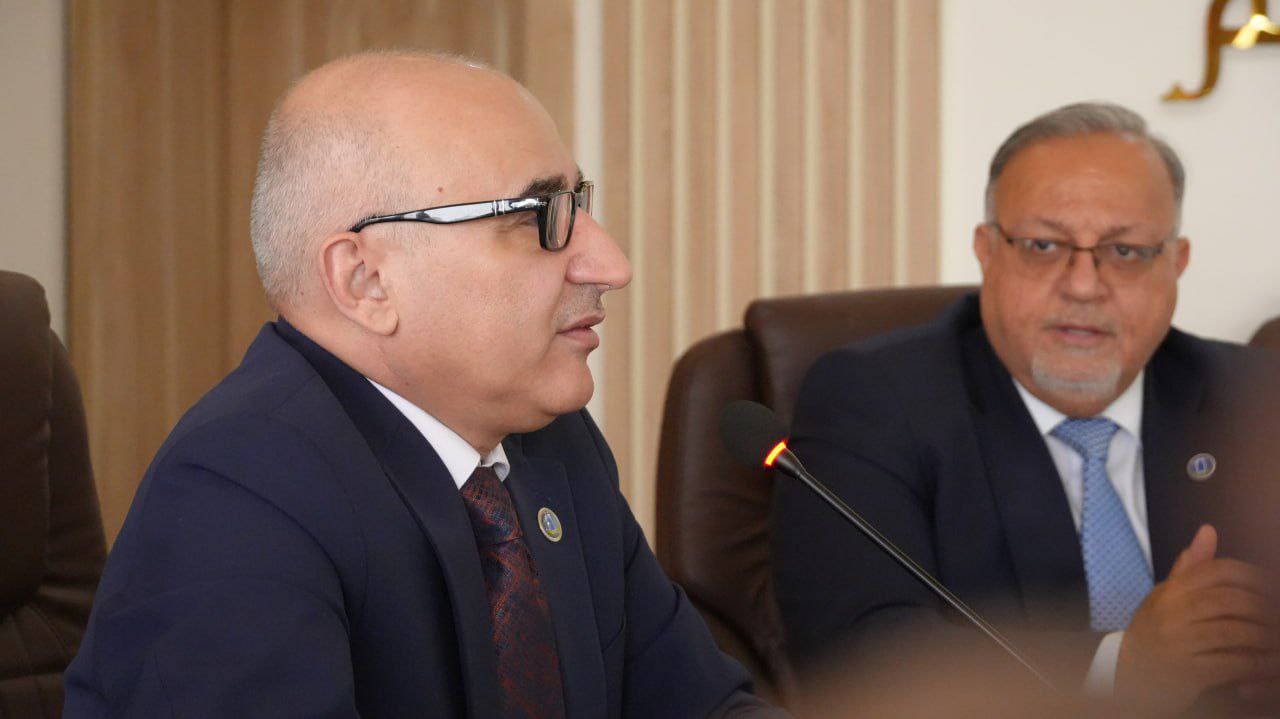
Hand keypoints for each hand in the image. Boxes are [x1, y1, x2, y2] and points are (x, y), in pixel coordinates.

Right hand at [1116, 525, 1279, 713]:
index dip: (1251, 575)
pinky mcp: (1188, 672)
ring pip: (1234, 632)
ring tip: (1275, 635)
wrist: (1129, 677)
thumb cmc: (1153, 634)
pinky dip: (1256, 663)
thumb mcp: (1165, 596)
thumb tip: (1209, 531)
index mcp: (1170, 591)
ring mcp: (1178, 643)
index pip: (1216, 571)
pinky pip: (1232, 664)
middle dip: (1264, 606)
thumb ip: (1190, 567)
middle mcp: (1170, 613)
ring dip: (1264, 635)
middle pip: (1229, 600)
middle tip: (1277, 610)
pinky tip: (1266, 661)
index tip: (1271, 583)